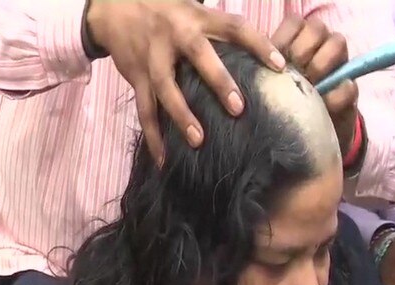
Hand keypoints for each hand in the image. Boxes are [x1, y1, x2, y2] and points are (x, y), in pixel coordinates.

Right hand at [87, 0, 285, 161]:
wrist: (113, 5)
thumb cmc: (166, 11)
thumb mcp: (193, 9)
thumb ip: (220, 31)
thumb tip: (262, 56)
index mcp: (197, 17)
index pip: (234, 27)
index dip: (258, 44)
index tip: (281, 66)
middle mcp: (175, 34)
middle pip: (199, 55)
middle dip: (218, 81)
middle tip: (238, 109)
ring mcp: (153, 56)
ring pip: (166, 87)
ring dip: (182, 115)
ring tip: (199, 141)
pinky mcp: (135, 75)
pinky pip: (144, 109)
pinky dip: (153, 135)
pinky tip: (163, 158)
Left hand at [270, 15, 357, 154]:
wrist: (304, 135)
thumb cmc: (282, 105)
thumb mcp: (270, 87)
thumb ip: (264, 72)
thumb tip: (245, 66)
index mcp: (299, 42)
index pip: (295, 22)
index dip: (284, 39)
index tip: (275, 62)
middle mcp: (320, 47)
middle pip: (317, 28)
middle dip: (302, 50)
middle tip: (293, 72)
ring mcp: (339, 66)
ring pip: (337, 42)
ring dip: (320, 63)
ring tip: (309, 86)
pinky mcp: (349, 91)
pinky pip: (348, 83)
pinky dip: (334, 95)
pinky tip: (321, 105)